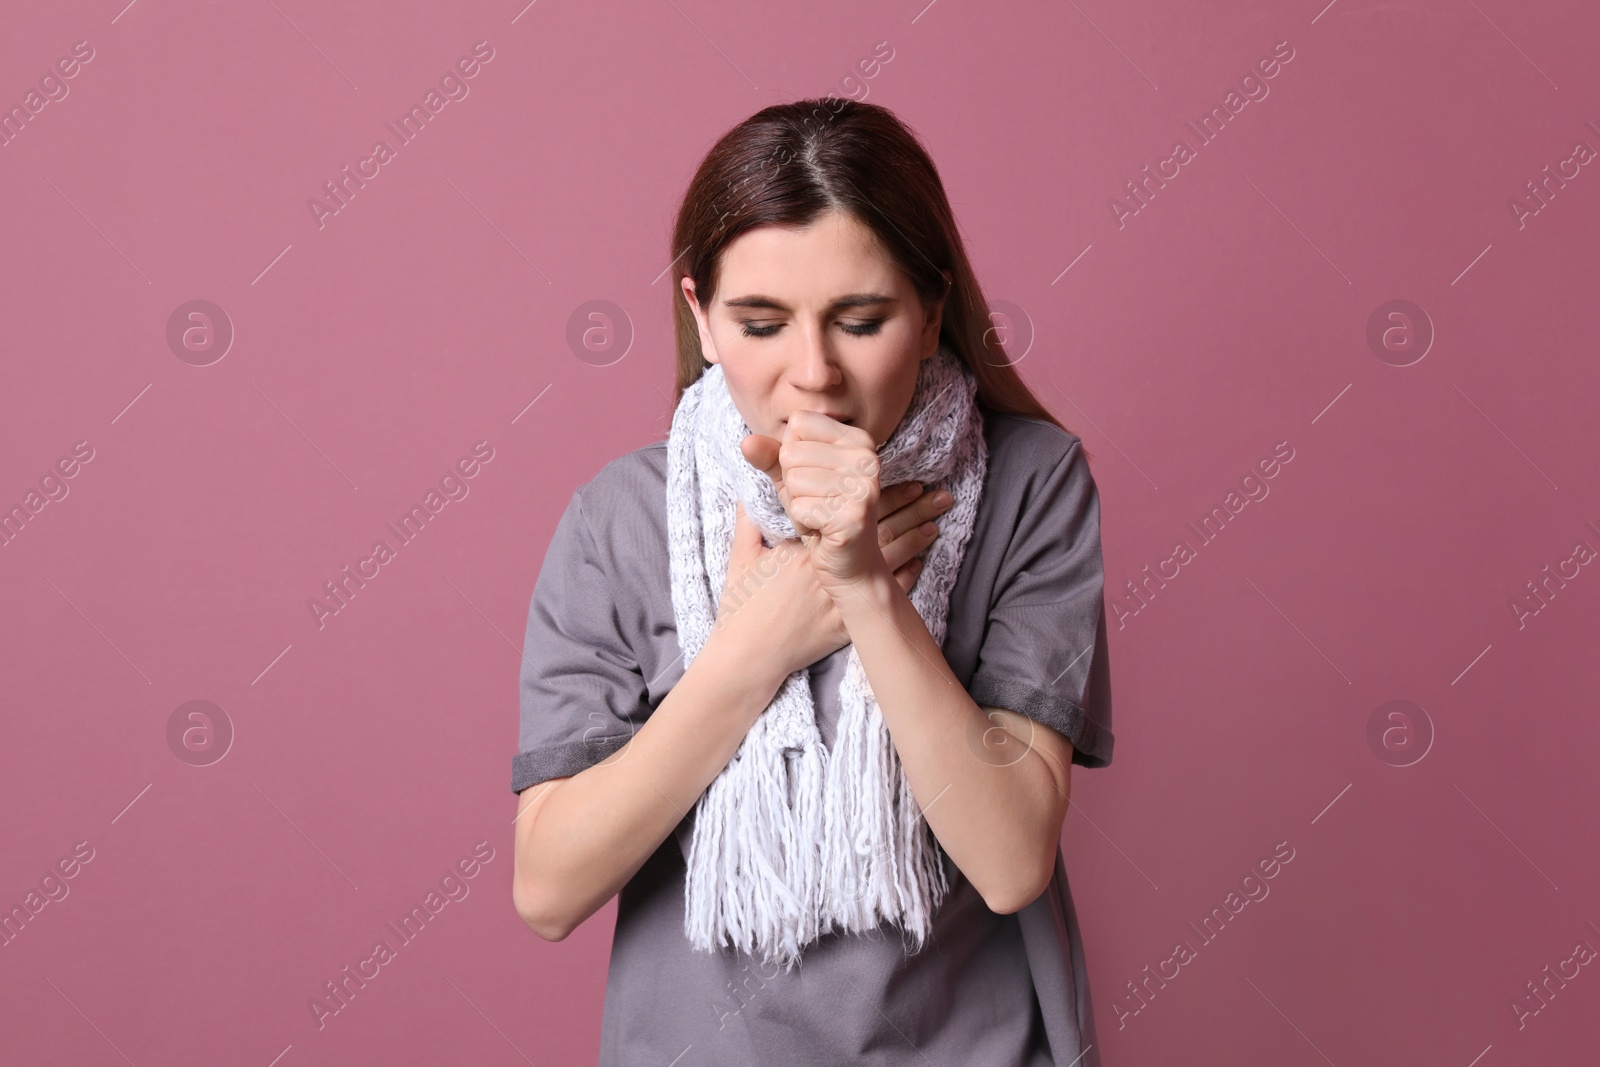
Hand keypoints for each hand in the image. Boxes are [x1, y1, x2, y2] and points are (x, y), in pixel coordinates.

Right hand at [707, 483, 953, 681]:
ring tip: (937, 523)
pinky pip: (883, 598)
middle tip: (940, 495)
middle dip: (912, 510)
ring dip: (915, 540)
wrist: (748, 656)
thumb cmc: (741, 608)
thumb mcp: (741, 557)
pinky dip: (904, 579)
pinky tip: (921, 562)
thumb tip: (748, 493)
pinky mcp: (847, 624)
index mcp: (806, 548)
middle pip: (880, 532)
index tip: (909, 481)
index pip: (853, 512)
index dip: (883, 495)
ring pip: (888, 562)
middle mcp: (830, 569)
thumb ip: (748, 521)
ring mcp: (841, 597)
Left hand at [739, 411, 887, 594]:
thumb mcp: (794, 480)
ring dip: (797, 506)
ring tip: (820, 516)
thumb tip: (746, 442)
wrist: (851, 566)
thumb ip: (771, 457)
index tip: (815, 479)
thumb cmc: (822, 517)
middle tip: (818, 504)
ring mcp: (864, 486)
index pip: (798, 423)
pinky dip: (803, 524)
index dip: (792, 454)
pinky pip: (800, 508)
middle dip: (793, 484)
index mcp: (859, 439)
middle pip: (792, 452)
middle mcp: (867, 458)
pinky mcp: (853, 515)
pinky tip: (822, 531)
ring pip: (794, 480)